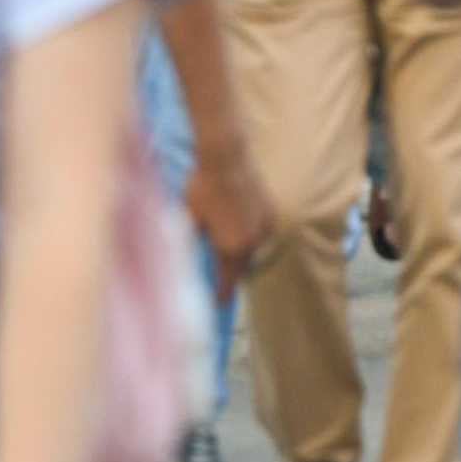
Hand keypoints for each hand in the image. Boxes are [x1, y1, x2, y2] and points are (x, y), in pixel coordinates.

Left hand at [184, 139, 275, 299]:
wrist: (226, 158)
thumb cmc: (203, 188)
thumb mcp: (190, 219)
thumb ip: (194, 242)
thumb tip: (190, 256)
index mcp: (230, 247)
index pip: (227, 280)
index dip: (222, 293)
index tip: (219, 303)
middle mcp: (251, 241)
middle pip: (242, 267)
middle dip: (232, 274)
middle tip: (224, 281)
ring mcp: (264, 226)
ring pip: (253, 249)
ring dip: (242, 253)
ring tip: (230, 251)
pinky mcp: (270, 212)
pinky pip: (261, 232)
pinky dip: (251, 236)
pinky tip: (241, 228)